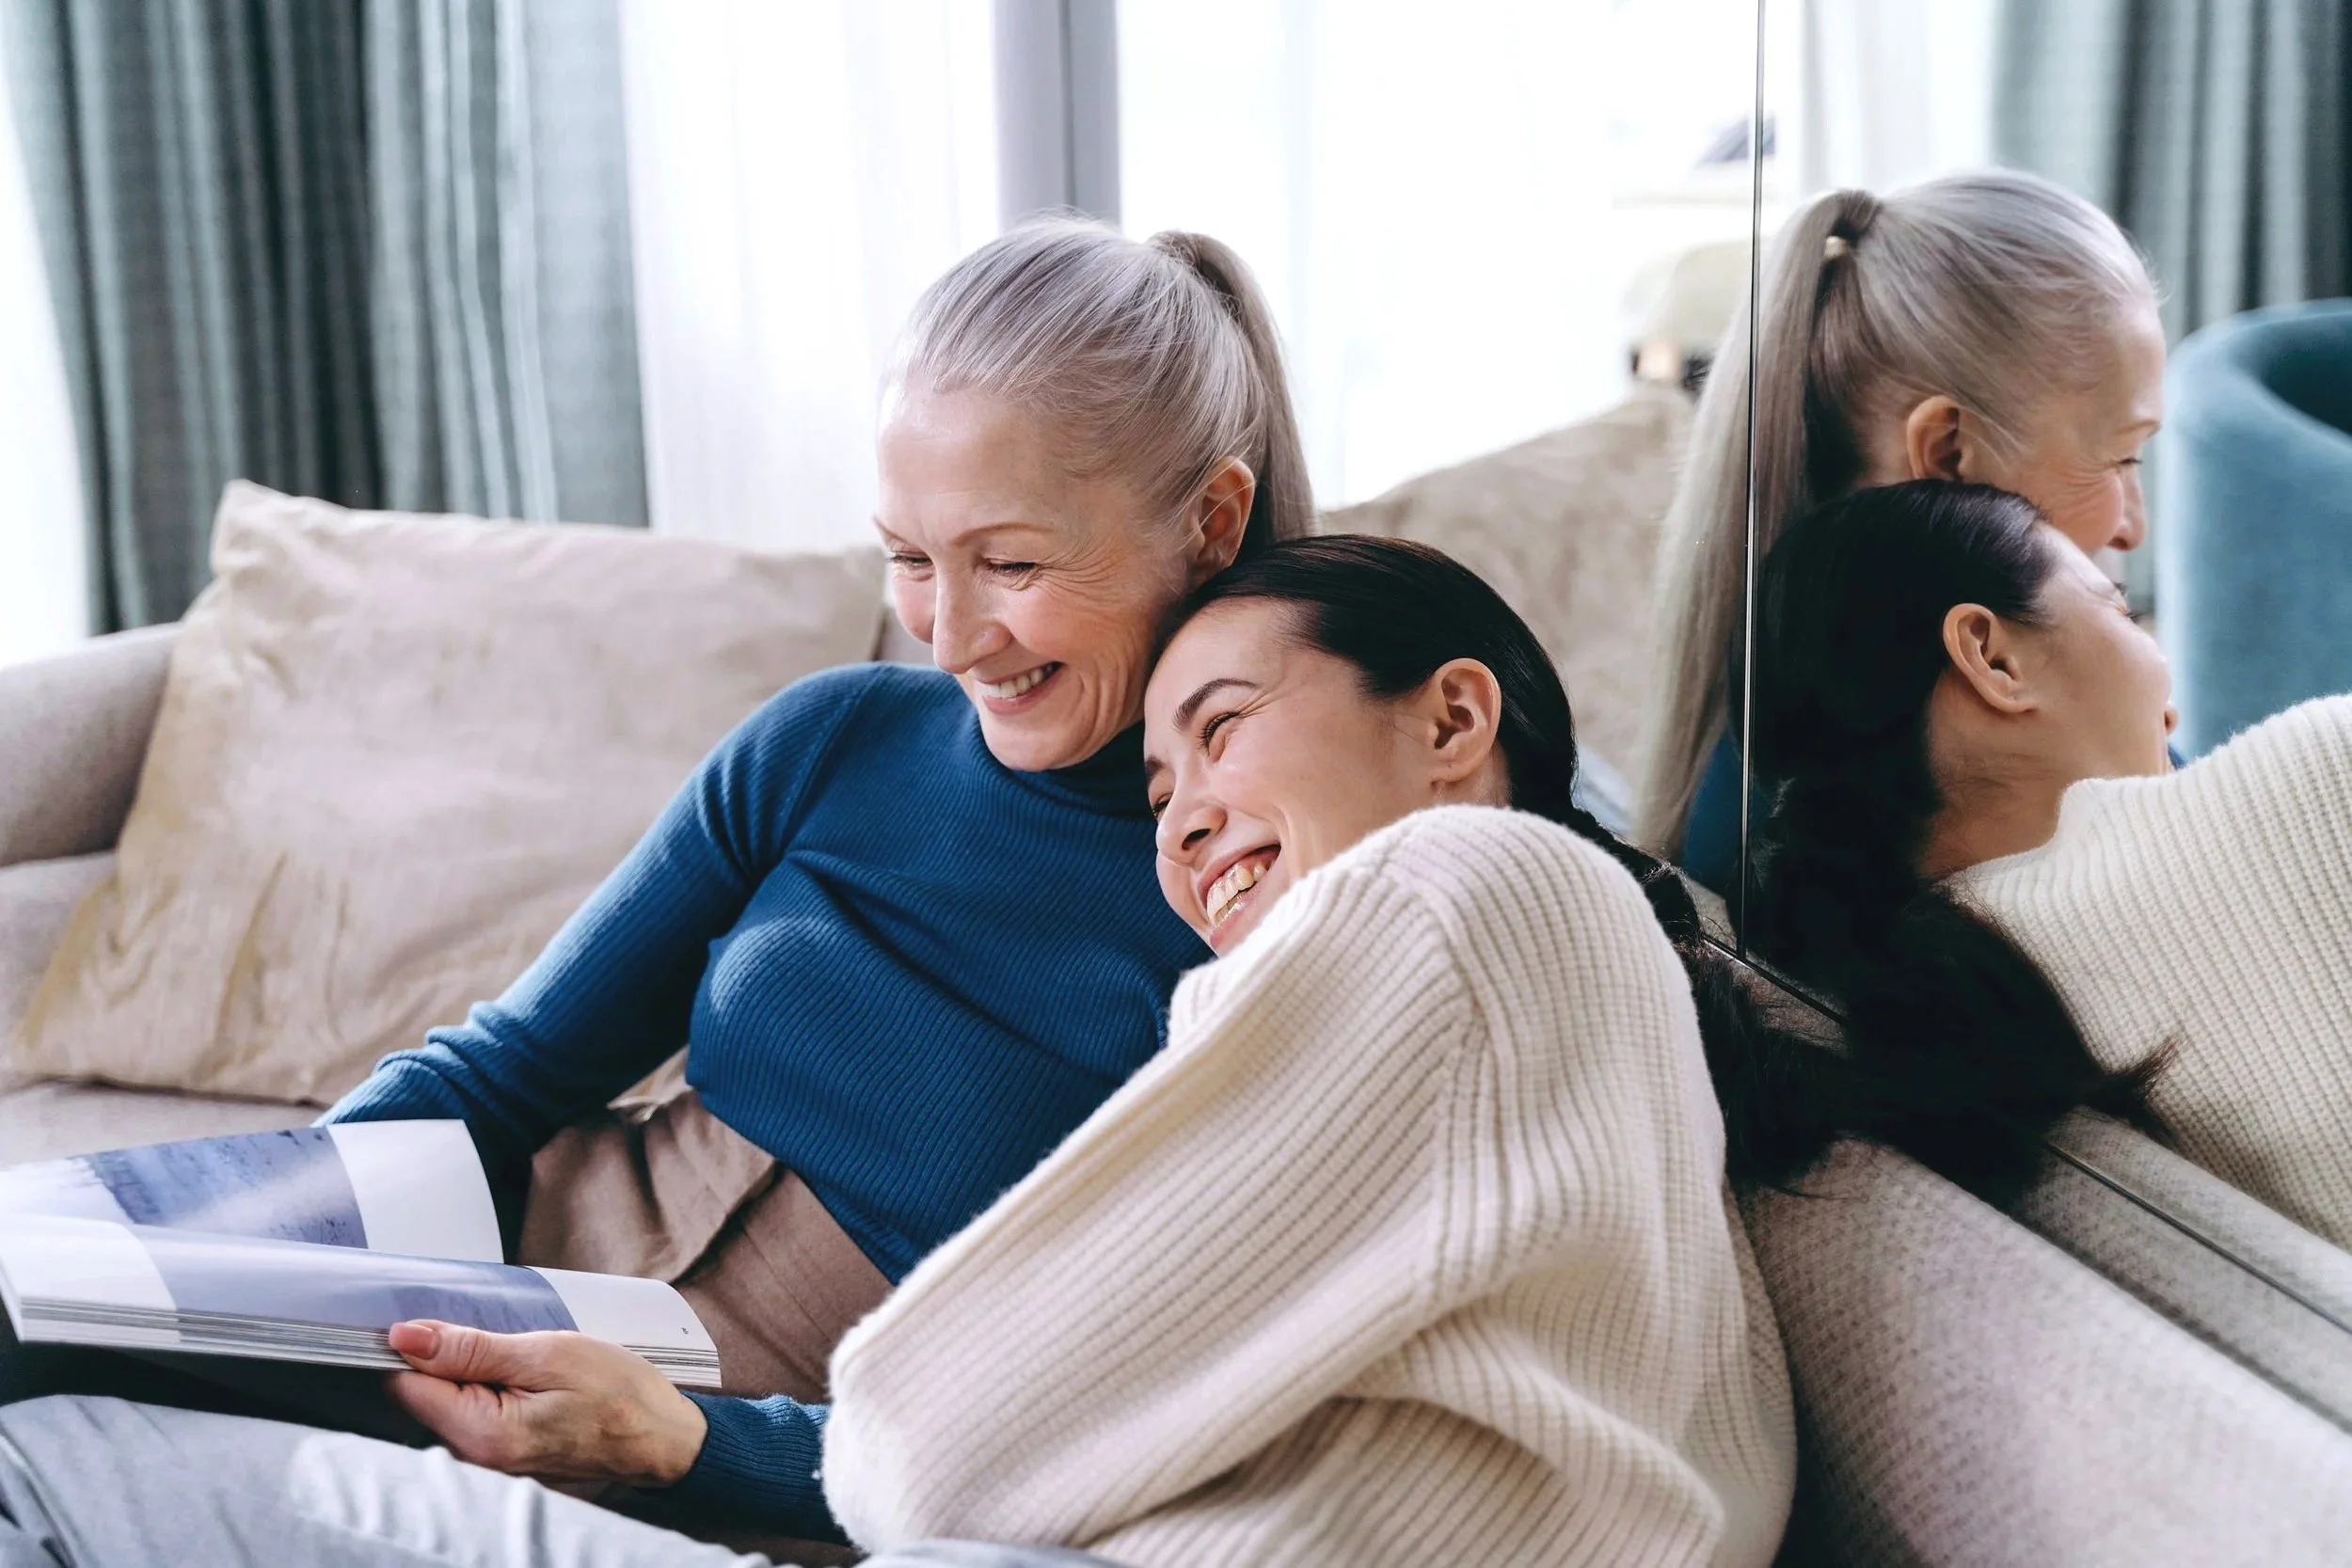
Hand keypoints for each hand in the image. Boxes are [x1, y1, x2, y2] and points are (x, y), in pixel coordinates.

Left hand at [385, 1320, 707, 1487]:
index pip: (404, 1384)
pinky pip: (469, 1414)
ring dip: (466, 1369)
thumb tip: (406, 1337)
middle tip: (491, 1329)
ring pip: (445, 1402)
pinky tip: (517, 1373)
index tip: (431, 1314)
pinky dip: (483, 1387)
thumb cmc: (619, 1395)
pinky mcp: (502, 1456)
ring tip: (515, 1352)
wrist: (662, 1438)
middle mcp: (475, 1458)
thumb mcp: (549, 1354)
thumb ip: (471, 1349)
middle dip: (440, 1355)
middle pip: (420, 1394)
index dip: (409, 1343)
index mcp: (482, 1433)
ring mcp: (488, 1461)